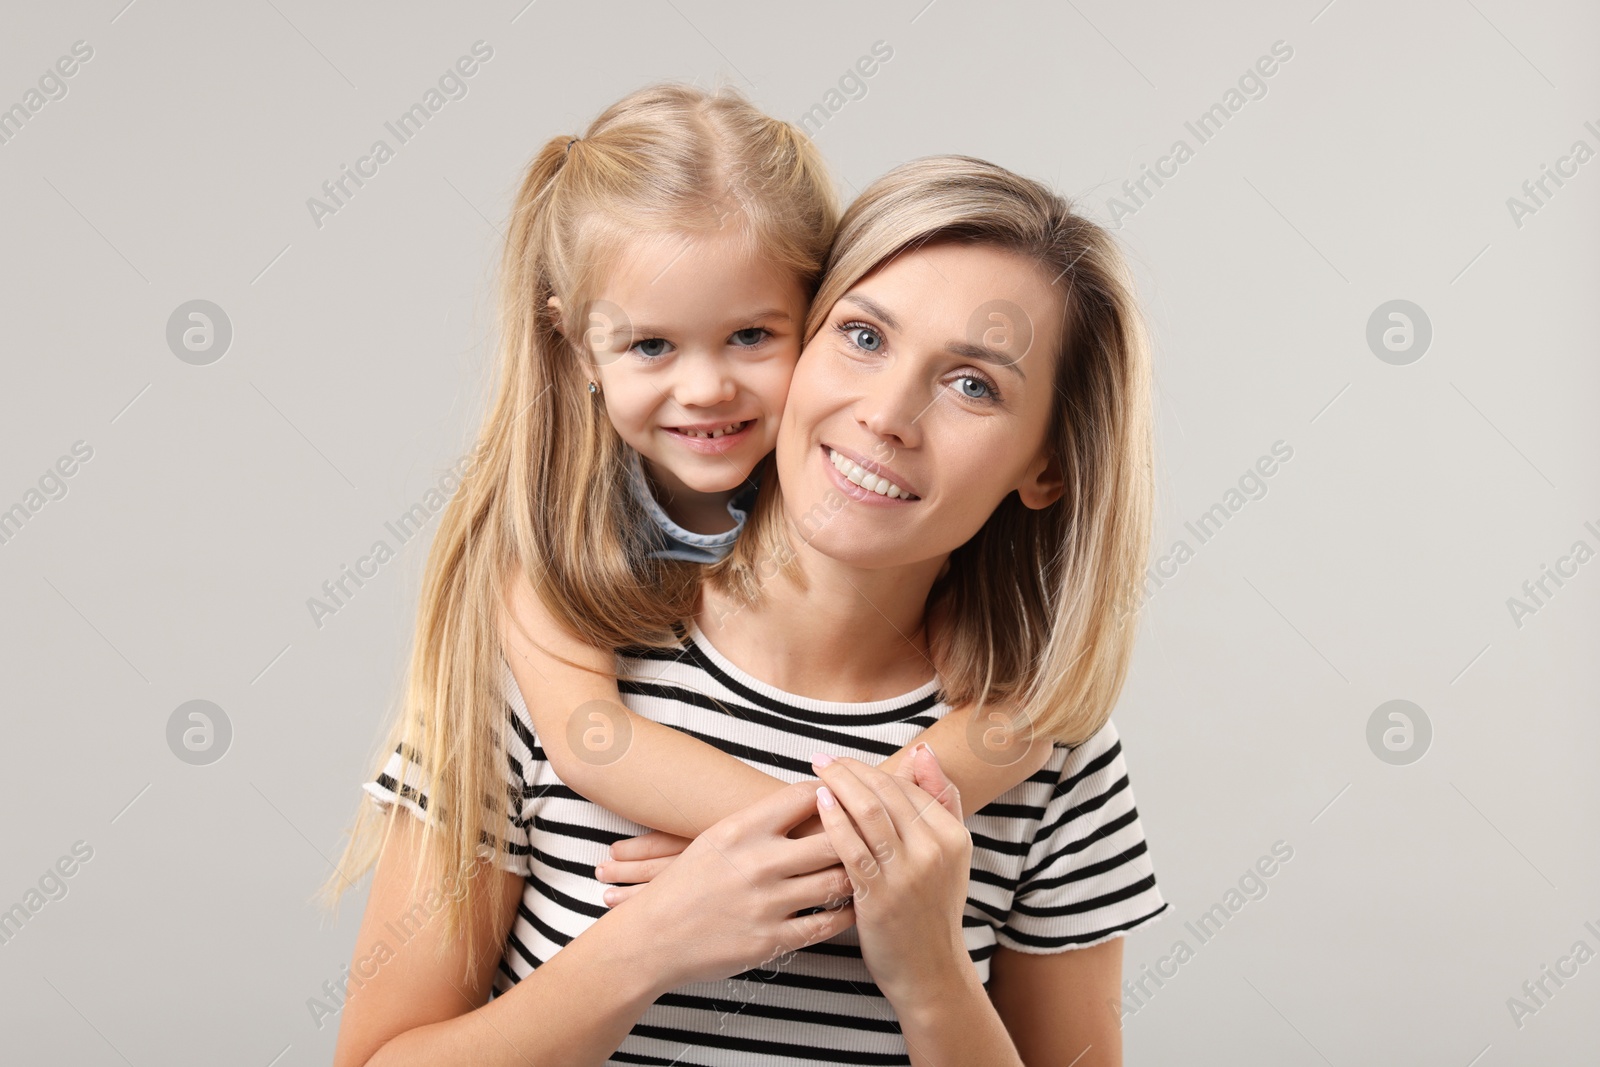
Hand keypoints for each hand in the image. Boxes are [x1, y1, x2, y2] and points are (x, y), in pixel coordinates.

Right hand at [607, 779, 856, 991]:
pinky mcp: (771, 940)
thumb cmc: (687, 883)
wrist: (652, 937)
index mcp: (741, 829)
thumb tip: (812, 798)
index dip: (833, 793)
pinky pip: (826, 924)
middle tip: (873, 833)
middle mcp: (757, 862)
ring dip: (858, 874)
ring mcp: (766, 903)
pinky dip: (847, 913)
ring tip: (871, 868)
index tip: (845, 797)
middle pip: (833, 838)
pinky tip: (855, 905)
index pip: (806, 796)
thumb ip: (761, 820)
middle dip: (856, 834)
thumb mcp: (717, 838)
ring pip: (837, 881)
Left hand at [810, 745, 973, 1006]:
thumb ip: (939, 801)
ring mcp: (907, 874)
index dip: (872, 769)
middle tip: (823, 759)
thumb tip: (921, 751)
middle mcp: (934, 851)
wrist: (929, 970)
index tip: (845, 761)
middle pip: (887, 793)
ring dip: (839, 785)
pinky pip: (852, 846)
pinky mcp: (879, 896)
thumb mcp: (950, 854)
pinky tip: (819, 803)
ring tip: (817, 772)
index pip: (908, 787)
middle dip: (851, 770)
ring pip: (869, 812)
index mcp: (953, 837)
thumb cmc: (931, 908)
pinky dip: (835, 819)